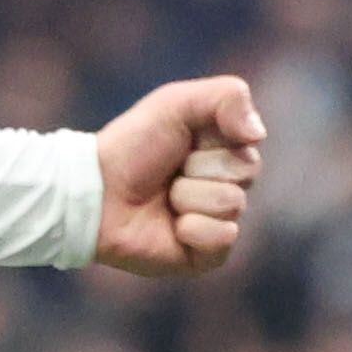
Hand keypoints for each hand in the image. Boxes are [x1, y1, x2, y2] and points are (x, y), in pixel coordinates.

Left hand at [94, 75, 263, 275]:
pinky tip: (170, 227)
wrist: (92, 191)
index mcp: (224, 152)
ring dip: (188, 196)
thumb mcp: (175, 102)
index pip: (249, 145)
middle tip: (170, 171)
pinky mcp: (205, 254)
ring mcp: (217, 221)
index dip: (212, 140)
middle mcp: (226, 186)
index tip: (182, 139)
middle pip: (246, 173)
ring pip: (232, 204)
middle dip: (200, 167)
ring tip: (163, 198)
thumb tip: (259, 134)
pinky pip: (224, 238)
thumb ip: (227, 97)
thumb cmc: (131, 146)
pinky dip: (193, 229)